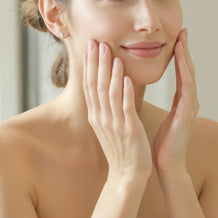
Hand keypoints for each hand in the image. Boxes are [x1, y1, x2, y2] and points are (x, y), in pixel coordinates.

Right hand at [82, 41, 152, 183]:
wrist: (127, 175)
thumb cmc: (121, 150)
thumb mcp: (108, 127)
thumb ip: (105, 108)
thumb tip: (103, 91)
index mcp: (96, 116)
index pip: (90, 85)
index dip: (90, 65)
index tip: (90, 47)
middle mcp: (101, 118)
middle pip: (96, 85)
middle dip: (97, 62)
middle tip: (97, 42)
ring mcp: (114, 123)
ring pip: (110, 93)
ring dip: (111, 72)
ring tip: (112, 54)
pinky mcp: (128, 129)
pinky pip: (125, 107)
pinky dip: (125, 92)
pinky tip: (127, 77)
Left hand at [153, 29, 199, 180]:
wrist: (167, 166)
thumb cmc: (161, 144)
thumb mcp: (160, 116)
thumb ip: (159, 101)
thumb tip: (146, 88)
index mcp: (181, 101)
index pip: (180, 73)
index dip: (178, 55)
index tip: (175, 37)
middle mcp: (189, 101)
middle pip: (187, 70)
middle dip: (185, 50)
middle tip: (182, 31)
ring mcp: (191, 107)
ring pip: (189, 76)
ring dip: (186, 58)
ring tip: (182, 41)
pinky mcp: (187, 114)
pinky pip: (186, 89)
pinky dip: (184, 74)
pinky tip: (181, 62)